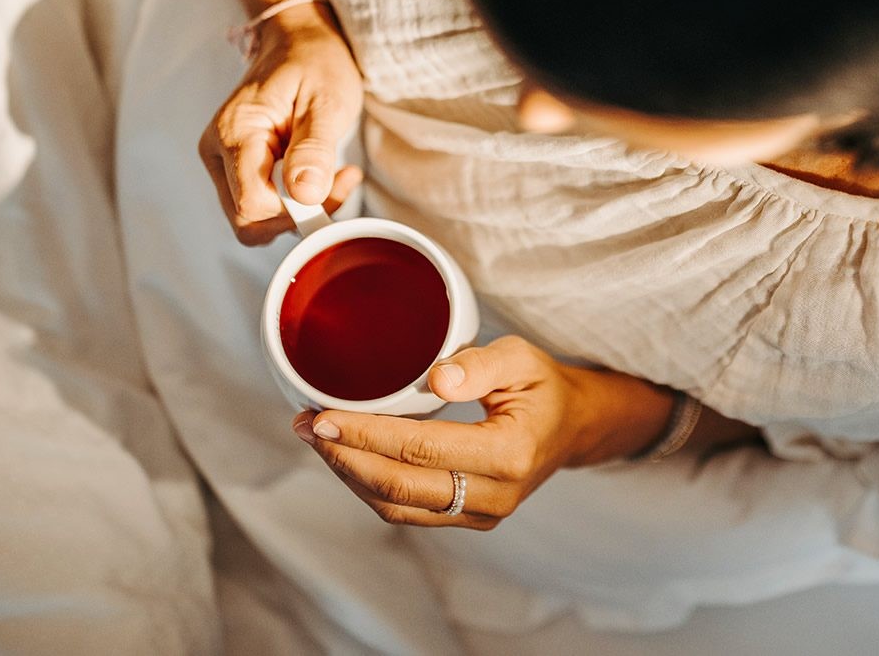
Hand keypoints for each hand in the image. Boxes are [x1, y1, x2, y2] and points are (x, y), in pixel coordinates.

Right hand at [199, 5, 363, 244]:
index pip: (252, 203)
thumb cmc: (314, 62)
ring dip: (299, 210)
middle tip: (339, 183)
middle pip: (248, 219)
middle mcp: (218, 152)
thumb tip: (304, 194)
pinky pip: (261, 204)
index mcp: (234, 132)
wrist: (300, 41)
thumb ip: (313, 149)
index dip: (295, 209)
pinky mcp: (238, 168)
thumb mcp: (326, 102)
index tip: (335, 183)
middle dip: (299, 214)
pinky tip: (319, 175)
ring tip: (334, 175)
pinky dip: (294, 202)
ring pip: (254, 218)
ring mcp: (225, 162)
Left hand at [291, 336, 676, 529]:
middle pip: (399, 486)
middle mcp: (494, 495)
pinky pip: (407, 512)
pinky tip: (347, 456)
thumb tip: (434, 379)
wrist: (573, 426)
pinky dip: (369, 486)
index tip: (321, 414)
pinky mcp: (467, 520)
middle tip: (305, 425)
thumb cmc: (543, 386)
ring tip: (316, 440)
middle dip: (343, 456)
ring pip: (397, 507)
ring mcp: (481, 514)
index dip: (364, 433)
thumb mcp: (521, 358)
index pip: (419, 448)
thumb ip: (479, 365)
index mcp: (509, 454)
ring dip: (349, 475)